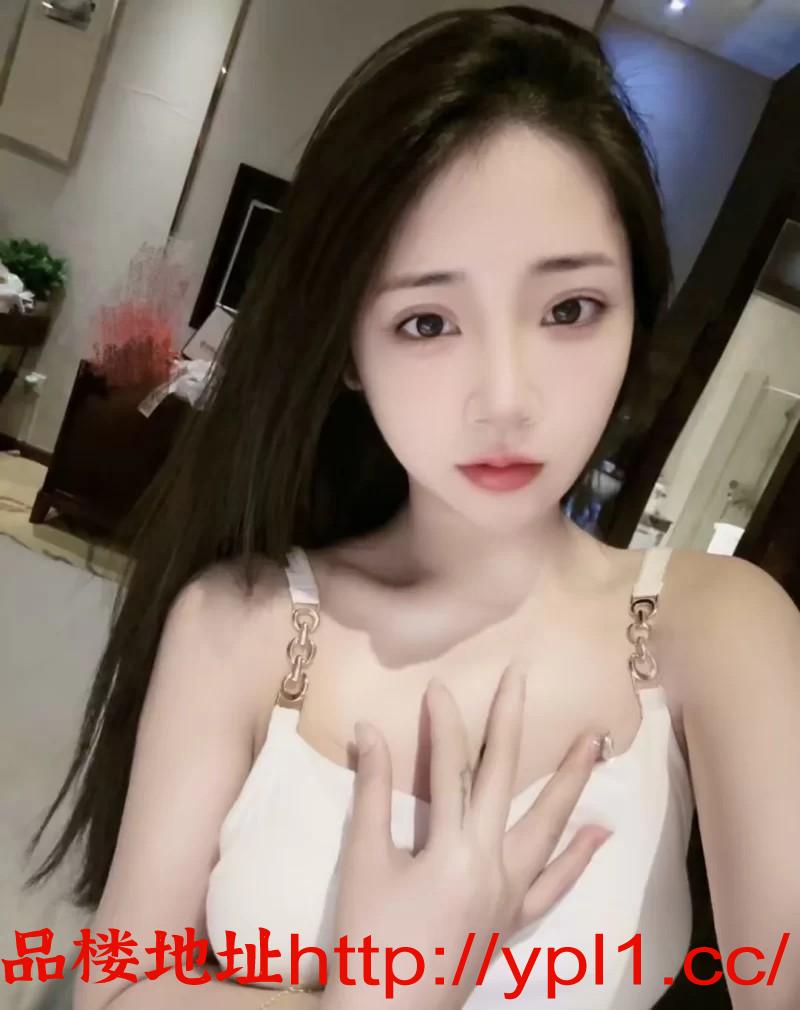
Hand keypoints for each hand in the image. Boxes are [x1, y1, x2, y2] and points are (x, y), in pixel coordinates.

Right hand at [320, 665, 611, 1009]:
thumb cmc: (369, 938)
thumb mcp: (364, 862)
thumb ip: (371, 794)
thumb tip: (369, 732)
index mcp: (451, 849)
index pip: (450, 768)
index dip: (444, 723)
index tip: (440, 686)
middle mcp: (491, 864)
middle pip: (506, 779)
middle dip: (511, 723)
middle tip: (522, 677)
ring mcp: (510, 893)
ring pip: (548, 827)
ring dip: (571, 780)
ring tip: (595, 743)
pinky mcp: (514, 920)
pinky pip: (555, 885)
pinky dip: (578, 857)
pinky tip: (601, 832)